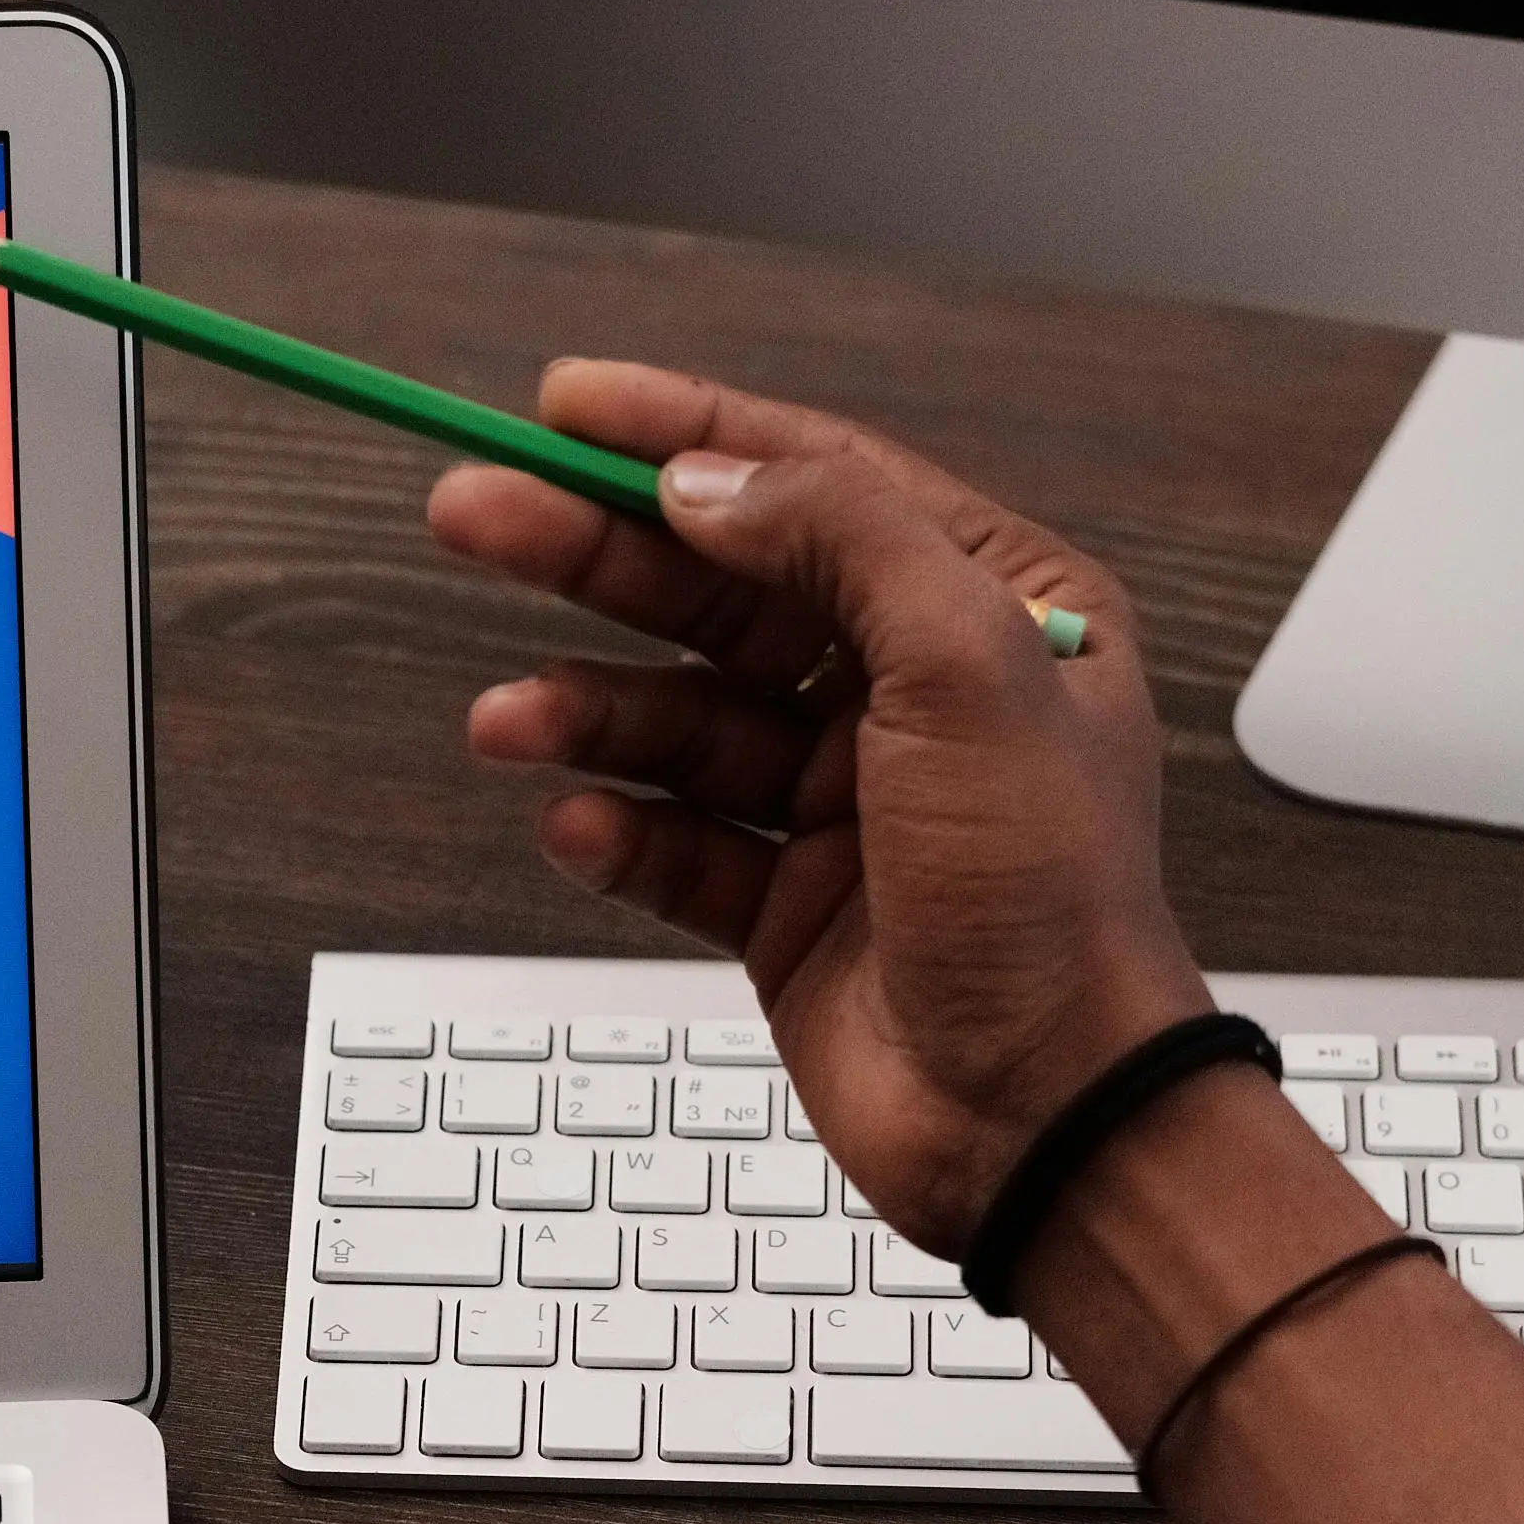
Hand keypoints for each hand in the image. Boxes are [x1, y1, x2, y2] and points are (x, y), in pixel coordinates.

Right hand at [429, 362, 1204, 1250]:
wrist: (1045, 1119)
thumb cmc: (1051, 900)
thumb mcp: (972, 667)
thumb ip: (841, 541)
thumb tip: (712, 478)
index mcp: (993, 607)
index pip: (814, 481)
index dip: (682, 432)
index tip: (564, 404)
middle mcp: (915, 693)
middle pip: (720, 589)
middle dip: (592, 555)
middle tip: (473, 513)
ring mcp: (846, 801)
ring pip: (682, 717)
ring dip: (586, 710)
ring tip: (504, 720)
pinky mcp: (788, 905)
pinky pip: (675, 842)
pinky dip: (618, 827)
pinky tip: (572, 819)